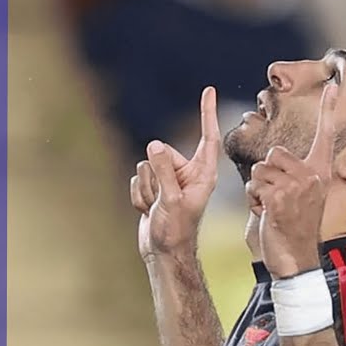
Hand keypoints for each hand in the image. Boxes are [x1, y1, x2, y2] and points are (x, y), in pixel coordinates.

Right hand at [134, 87, 220, 260]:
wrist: (163, 254)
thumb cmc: (176, 231)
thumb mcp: (172, 200)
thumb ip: (164, 171)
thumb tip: (154, 145)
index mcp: (202, 174)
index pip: (207, 138)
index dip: (207, 114)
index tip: (208, 91)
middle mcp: (187, 174)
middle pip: (162, 153)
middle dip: (155, 174)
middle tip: (163, 200)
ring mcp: (169, 180)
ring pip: (146, 166)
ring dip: (147, 188)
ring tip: (157, 208)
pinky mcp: (154, 188)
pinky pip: (138, 179)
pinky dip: (139, 196)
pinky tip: (148, 211)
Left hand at [249, 83, 338, 277]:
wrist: (295, 259)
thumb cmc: (292, 228)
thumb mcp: (299, 196)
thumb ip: (289, 175)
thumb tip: (274, 158)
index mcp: (320, 172)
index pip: (325, 135)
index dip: (328, 110)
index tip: (334, 85)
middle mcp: (313, 176)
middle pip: (273, 153)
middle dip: (265, 174)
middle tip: (277, 199)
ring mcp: (298, 186)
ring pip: (259, 169)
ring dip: (257, 189)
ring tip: (272, 209)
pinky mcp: (280, 198)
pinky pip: (254, 186)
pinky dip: (253, 202)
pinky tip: (266, 216)